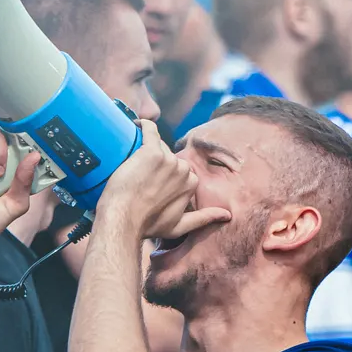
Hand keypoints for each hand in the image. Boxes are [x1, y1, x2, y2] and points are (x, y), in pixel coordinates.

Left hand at [94, 122, 214, 242]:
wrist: (124, 218)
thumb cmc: (148, 225)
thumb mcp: (180, 227)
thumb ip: (204, 218)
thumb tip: (227, 215)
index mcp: (191, 183)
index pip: (178, 169)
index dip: (165, 175)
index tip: (151, 182)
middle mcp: (183, 169)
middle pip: (169, 156)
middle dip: (157, 163)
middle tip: (140, 177)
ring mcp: (168, 159)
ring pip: (158, 146)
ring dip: (147, 151)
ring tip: (133, 166)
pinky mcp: (151, 152)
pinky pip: (149, 131)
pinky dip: (144, 126)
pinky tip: (137, 124)